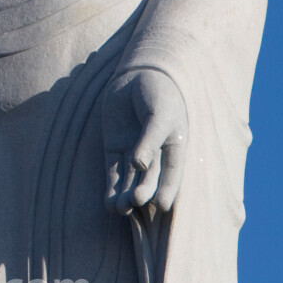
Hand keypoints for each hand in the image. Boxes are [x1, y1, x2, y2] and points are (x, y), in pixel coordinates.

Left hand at [101, 68, 187, 214]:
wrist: (136, 74)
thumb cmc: (157, 93)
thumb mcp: (159, 114)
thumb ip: (150, 139)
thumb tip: (139, 164)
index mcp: (173, 147)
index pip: (171, 173)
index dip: (167, 189)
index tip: (161, 205)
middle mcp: (155, 154)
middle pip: (148, 178)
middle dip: (142, 191)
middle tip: (134, 201)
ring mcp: (133, 151)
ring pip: (129, 179)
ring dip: (125, 194)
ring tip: (120, 208)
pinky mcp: (115, 148)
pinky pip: (113, 172)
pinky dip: (111, 188)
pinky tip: (109, 204)